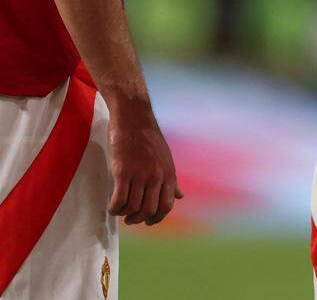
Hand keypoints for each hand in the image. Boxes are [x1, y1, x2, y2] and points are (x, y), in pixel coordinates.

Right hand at [106, 101, 183, 225]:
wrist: (134, 118)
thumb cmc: (148, 139)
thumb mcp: (166, 159)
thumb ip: (172, 180)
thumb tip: (180, 196)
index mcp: (169, 174)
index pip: (167, 205)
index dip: (157, 218)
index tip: (148, 222)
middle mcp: (157, 176)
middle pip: (150, 210)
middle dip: (139, 219)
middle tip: (130, 219)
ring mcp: (140, 174)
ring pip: (133, 207)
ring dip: (125, 214)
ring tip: (120, 211)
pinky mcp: (122, 172)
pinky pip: (119, 200)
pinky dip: (114, 208)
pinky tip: (111, 206)